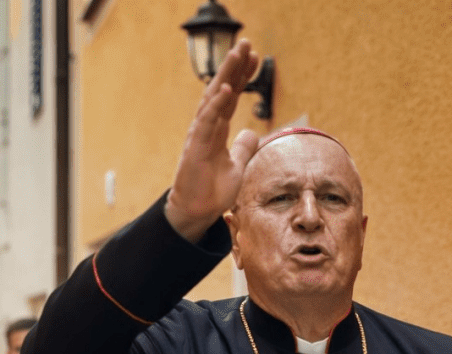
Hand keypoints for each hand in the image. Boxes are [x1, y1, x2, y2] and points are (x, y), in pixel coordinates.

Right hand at [164, 39, 261, 242]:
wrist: (196, 212)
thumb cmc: (212, 190)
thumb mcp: (237, 166)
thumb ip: (243, 148)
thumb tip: (252, 133)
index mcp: (217, 130)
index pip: (231, 97)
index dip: (242, 77)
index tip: (255, 58)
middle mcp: (207, 128)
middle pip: (222, 90)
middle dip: (233, 67)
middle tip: (246, 43)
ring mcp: (200, 136)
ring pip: (213, 99)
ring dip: (225, 76)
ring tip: (236, 55)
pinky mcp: (195, 148)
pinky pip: (206, 122)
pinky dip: (216, 104)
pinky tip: (226, 88)